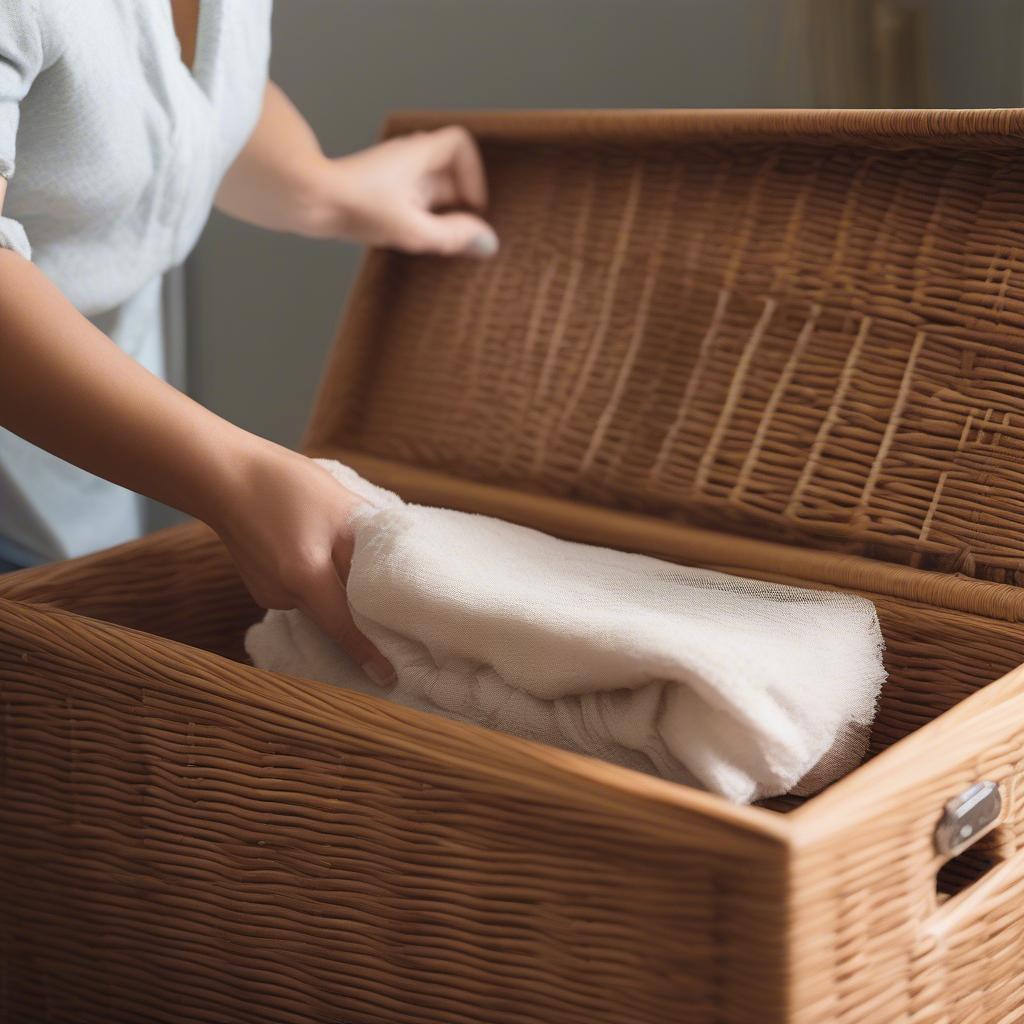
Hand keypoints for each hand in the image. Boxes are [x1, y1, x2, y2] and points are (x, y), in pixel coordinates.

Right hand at [204, 438, 394, 686]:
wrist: (221, 474)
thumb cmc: (283, 483)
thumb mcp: (340, 504)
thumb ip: (371, 537)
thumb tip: (401, 562)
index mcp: (305, 576)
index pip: (343, 626)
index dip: (368, 652)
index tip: (389, 677)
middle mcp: (283, 594)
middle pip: (333, 618)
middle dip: (360, 619)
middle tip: (395, 622)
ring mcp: (268, 593)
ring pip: (318, 604)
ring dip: (338, 594)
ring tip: (353, 570)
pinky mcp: (261, 586)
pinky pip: (301, 594)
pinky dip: (317, 583)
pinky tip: (319, 555)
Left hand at [311, 125, 498, 256]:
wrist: (309, 203)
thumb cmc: (356, 207)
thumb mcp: (413, 228)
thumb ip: (453, 236)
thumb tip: (487, 241)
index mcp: (419, 154)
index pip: (461, 145)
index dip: (474, 173)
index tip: (472, 204)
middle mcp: (408, 159)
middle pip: (451, 172)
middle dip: (461, 201)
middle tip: (461, 231)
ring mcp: (394, 176)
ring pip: (433, 189)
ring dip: (442, 214)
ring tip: (439, 240)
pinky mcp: (381, 194)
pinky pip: (414, 202)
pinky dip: (423, 220)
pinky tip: (415, 243)